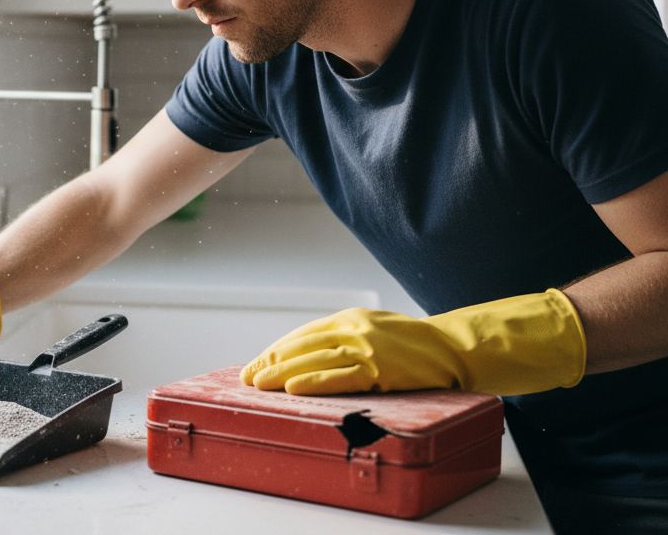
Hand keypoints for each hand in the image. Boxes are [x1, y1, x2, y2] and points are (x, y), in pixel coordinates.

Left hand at [241, 289, 585, 395]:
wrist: (460, 349)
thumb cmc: (418, 347)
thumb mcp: (377, 332)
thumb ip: (347, 340)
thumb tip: (311, 359)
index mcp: (351, 318)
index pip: (303, 334)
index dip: (277, 351)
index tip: (256, 364)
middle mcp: (355, 328)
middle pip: (302, 346)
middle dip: (271, 363)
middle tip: (247, 378)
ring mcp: (368, 347)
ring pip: (314, 360)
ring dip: (282, 374)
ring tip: (259, 385)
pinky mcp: (382, 368)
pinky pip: (341, 376)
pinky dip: (314, 382)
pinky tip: (294, 388)